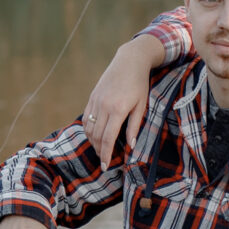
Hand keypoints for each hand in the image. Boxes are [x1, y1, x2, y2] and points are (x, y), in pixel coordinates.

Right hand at [85, 36, 162, 159]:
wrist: (129, 61)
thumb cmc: (139, 84)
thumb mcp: (141, 105)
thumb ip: (134, 126)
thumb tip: (130, 145)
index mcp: (118, 109)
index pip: (108, 138)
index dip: (106, 154)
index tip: (105, 166)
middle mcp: (104, 106)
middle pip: (96, 136)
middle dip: (99, 151)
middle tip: (104, 161)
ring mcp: (96, 101)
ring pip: (89, 128)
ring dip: (93, 142)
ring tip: (100, 150)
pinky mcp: (92, 97)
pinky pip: (86, 118)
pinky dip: (88, 129)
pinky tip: (94, 136)